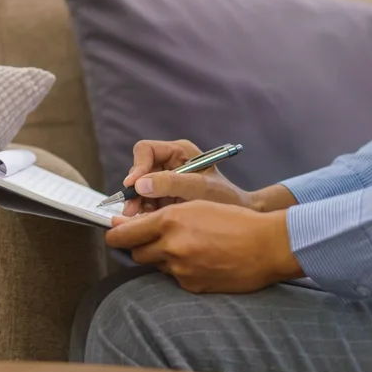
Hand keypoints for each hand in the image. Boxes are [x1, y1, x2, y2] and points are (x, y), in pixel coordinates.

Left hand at [105, 201, 302, 292]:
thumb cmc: (235, 219)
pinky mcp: (192, 285)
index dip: (115, 235)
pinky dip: (183, 271)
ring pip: (157, 266)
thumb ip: (161, 216)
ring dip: (164, 258)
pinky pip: (176, 279)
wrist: (268, 245)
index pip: (123, 234)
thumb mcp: (195, 205)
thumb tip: (126, 225)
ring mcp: (181, 269)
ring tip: (190, 247)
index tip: (115, 233)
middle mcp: (171, 246)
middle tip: (156, 240)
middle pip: (136, 253)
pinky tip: (203, 261)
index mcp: (169, 220)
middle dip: (140, 247)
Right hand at [122, 140, 253, 215]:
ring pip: (140, 188)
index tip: (133, 186)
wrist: (239, 216)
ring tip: (141, 219)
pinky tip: (149, 221)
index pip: (146, 150)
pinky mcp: (164, 196)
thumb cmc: (225, 197)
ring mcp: (165, 180)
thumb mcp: (200, 188)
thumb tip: (139, 184)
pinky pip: (146, 201)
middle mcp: (169, 162)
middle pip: (140, 170)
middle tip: (132, 211)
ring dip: (138, 203)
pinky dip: (145, 212)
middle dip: (135, 191)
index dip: (137, 166)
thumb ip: (171, 183)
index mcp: (179, 152)